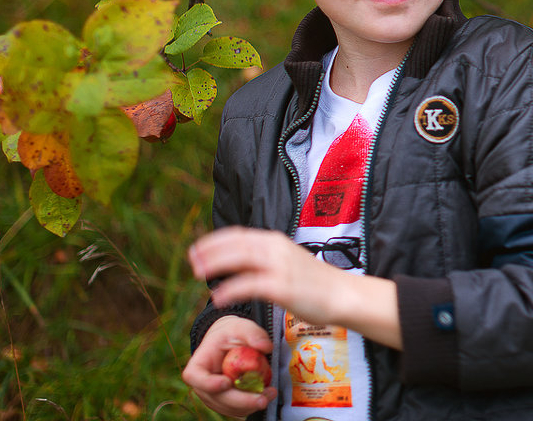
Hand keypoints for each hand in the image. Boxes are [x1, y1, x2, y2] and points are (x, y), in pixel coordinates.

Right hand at [182, 315, 276, 416]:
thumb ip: (253, 333)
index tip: (226, 382)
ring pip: (229, 408)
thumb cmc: (232, 334)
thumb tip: (266, 347)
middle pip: (217, 398)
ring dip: (250, 404)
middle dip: (241, 401)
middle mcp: (202, 385)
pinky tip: (266, 394)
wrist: (231, 342)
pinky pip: (238, 409)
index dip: (209, 384)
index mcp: (199, 365)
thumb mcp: (241, 327)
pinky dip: (252, 405)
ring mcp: (214, 396)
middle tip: (262, 399)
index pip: (195, 377)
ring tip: (270, 393)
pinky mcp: (226, 403)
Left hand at [189, 227, 347, 324]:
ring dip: (215, 265)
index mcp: (275, 240)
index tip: (196, 250)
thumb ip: (264, 258)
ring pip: (239, 259)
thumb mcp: (286, 261)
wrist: (340, 294)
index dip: (213, 241)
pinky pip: (249, 285)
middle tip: (192, 262)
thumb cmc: (312, 282)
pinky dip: (230, 290)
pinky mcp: (282, 287)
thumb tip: (238, 261)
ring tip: (199, 275)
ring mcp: (280, 266)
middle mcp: (276, 248)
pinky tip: (218, 299)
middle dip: (209, 252)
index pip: (237, 235)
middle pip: (235, 244)